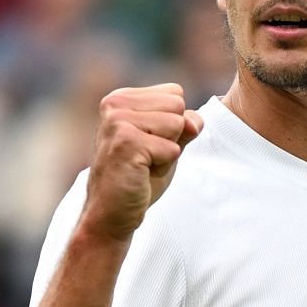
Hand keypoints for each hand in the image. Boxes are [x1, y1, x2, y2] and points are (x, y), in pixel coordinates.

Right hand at [79, 83, 204, 241]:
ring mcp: (118, 121)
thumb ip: (185, 125)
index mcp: (122, 98)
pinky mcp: (126, 143)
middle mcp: (116, 104)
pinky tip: (140, 173)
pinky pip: (172, 148)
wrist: (111, 212)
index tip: (149, 143)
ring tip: (143, 164)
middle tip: (147, 157)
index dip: (172, 123)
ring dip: (167, 152)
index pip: (175, 93)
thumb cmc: (138, 177)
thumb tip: (195, 121)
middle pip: (178, 105)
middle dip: (171, 136)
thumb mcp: (167, 144)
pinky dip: (163, 165)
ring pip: (177, 124)